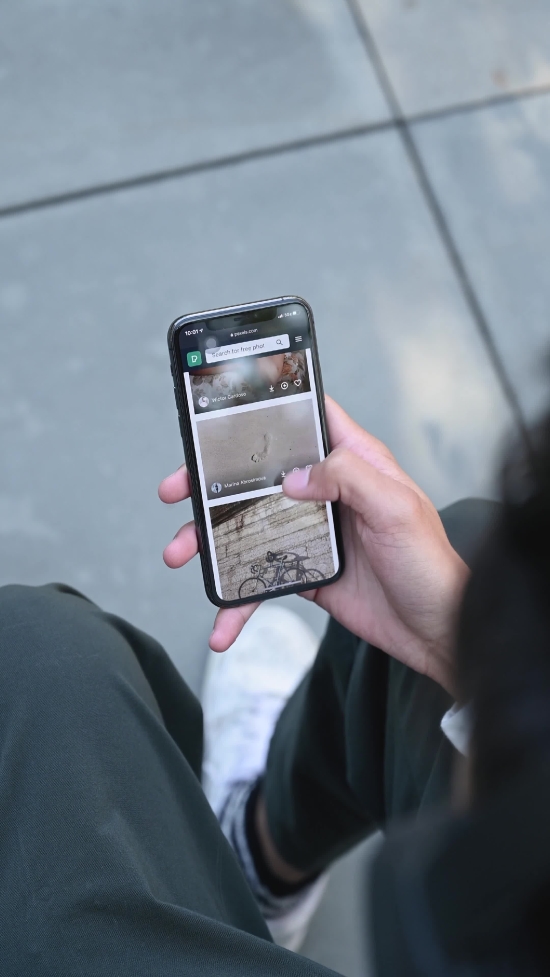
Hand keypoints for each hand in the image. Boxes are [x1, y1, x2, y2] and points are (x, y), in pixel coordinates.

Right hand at [158, 397, 467, 692]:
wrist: (437, 633)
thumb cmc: (432, 567)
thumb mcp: (398, 509)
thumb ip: (348, 478)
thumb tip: (293, 477)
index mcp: (355, 462)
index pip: (306, 419)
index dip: (265, 409)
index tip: (219, 412)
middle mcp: (328, 492)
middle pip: (259, 474)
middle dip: (211, 481)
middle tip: (176, 490)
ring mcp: (312, 532)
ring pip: (249, 526)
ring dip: (211, 541)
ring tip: (180, 554)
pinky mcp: (305, 572)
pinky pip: (259, 578)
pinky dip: (237, 601)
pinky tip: (222, 624)